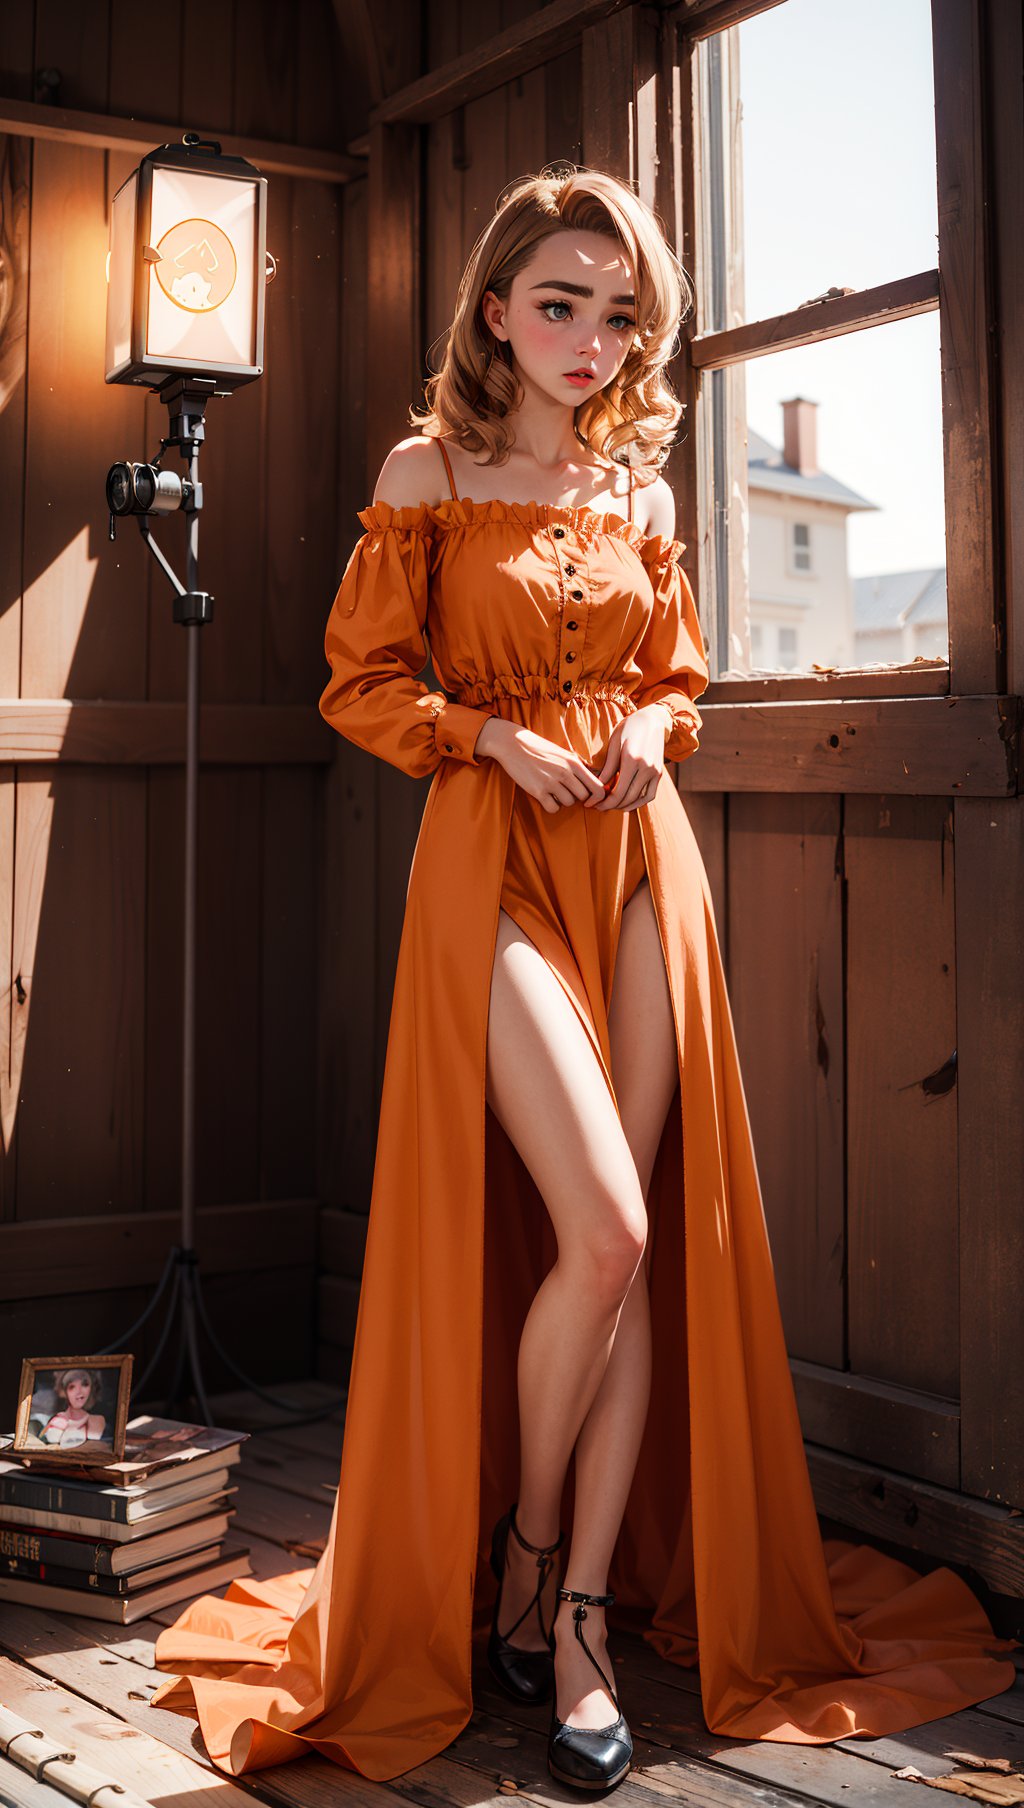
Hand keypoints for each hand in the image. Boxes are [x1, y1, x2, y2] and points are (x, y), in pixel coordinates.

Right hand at [475, 718, 606, 813]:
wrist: (513, 744)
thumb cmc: (540, 749)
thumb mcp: (564, 754)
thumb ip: (579, 767)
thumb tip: (596, 781)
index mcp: (574, 762)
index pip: (598, 787)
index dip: (597, 798)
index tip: (590, 799)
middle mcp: (565, 772)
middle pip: (583, 797)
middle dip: (577, 797)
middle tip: (566, 791)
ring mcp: (551, 782)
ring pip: (568, 803)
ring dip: (562, 800)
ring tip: (552, 789)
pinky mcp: (537, 791)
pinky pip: (553, 808)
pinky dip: (550, 806)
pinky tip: (545, 796)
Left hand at [585, 704, 671, 811]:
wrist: (653, 720)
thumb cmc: (629, 728)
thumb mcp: (614, 743)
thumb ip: (608, 766)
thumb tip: (598, 786)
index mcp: (631, 759)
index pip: (618, 792)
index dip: (605, 803)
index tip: (594, 804)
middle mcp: (646, 768)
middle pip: (627, 798)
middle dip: (611, 806)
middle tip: (599, 806)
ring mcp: (655, 772)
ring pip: (639, 799)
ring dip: (624, 806)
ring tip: (611, 805)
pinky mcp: (659, 773)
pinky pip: (650, 795)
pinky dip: (639, 802)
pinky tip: (627, 803)